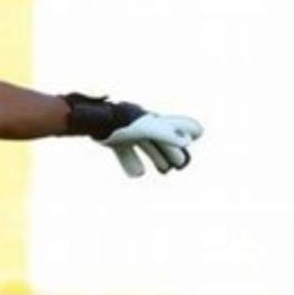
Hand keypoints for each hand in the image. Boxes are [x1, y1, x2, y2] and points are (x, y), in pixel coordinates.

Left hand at [63, 93, 203, 177]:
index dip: (187, 129)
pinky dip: (130, 163)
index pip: (175, 123)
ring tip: (163, 171)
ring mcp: (128, 132)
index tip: (199, 133)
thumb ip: (167, 135)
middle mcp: (141, 125)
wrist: (93, 120)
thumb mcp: (147, 128)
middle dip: (171, 151)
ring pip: (145, 147)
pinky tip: (136, 174)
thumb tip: (187, 143)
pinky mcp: (114, 140)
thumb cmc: (123, 122)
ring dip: (155, 157)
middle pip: (161, 139)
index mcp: (153, 120)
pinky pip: (124, 153)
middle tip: (181, 164)